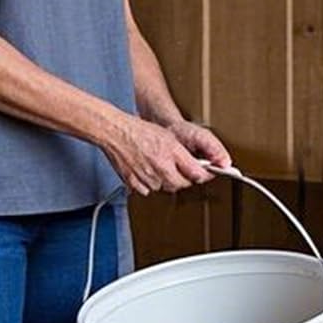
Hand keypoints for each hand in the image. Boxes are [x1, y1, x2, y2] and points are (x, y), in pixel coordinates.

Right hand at [101, 114, 218, 195]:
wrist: (116, 132)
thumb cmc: (140, 132)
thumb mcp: (170, 139)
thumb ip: (185, 156)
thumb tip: (198, 169)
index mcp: (172, 154)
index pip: (196, 173)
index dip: (204, 175)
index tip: (207, 175)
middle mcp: (161, 167)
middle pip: (181, 184)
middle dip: (184, 179)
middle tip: (182, 172)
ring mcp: (147, 176)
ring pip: (165, 188)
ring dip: (166, 181)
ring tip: (160, 167)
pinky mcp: (134, 183)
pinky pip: (148, 190)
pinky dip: (150, 184)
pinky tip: (147, 171)